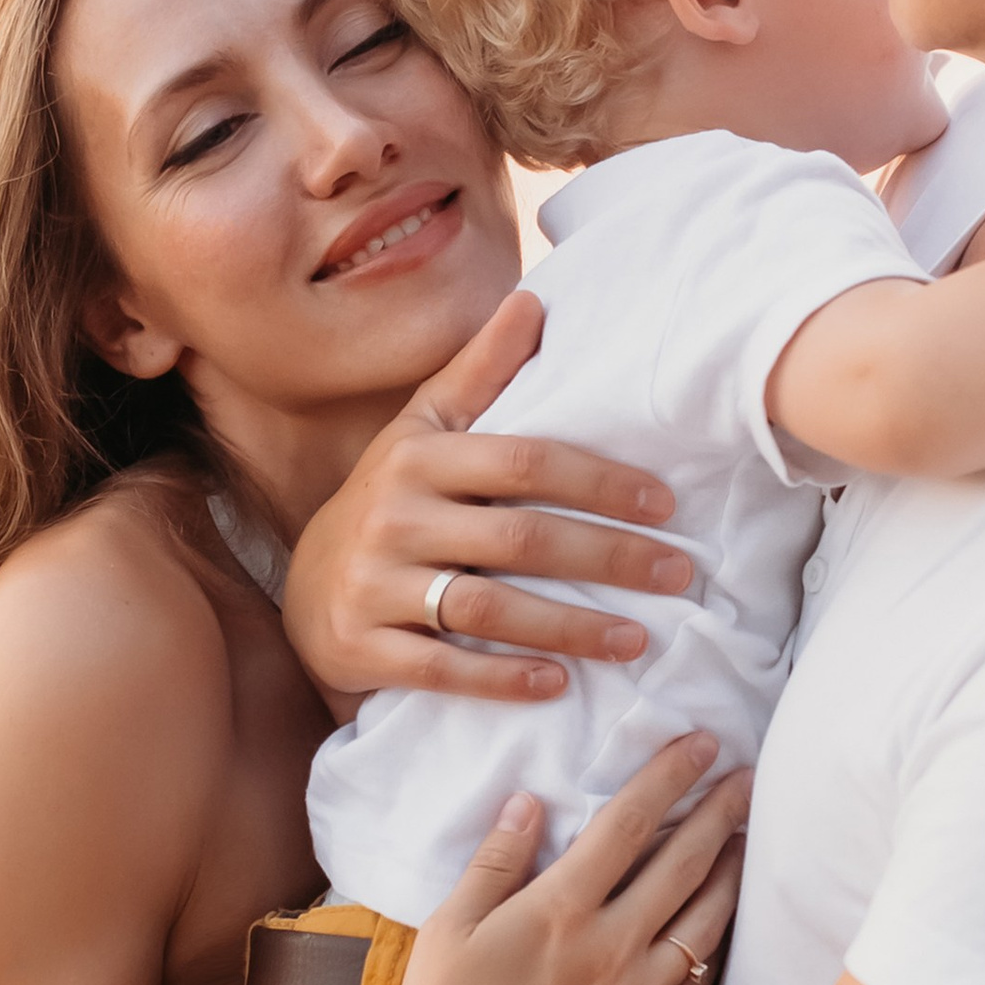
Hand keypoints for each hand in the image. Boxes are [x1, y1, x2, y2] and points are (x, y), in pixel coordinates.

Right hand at [281, 290, 695, 709]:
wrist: (307, 590)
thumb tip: (533, 300)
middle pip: (520, 539)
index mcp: (419, 457)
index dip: (599, 482)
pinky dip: (502, 679)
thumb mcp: (424, 431)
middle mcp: (393, 516)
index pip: (523, 462)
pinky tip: (558, 683)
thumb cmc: (391, 503)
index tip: (665, 504)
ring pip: (487, 609)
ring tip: (637, 641)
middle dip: (609, 558)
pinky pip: (443, 670)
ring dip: (571, 627)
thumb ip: (479, 374)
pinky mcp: (360, 646)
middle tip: (677, 575)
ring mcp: (374, 584)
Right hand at [362, 732, 749, 984]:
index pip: (630, 824)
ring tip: (748, 838)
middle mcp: (614, 949)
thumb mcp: (445, 937)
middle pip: (685, 863)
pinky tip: (721, 924)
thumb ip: (493, 865)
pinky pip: (699, 980)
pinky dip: (717, 941)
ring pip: (707, 920)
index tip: (701, 742)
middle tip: (748, 776)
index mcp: (560, 912)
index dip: (670, 776)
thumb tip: (528, 803)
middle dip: (722, 812)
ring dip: (733, 872)